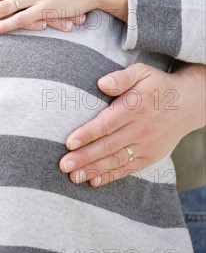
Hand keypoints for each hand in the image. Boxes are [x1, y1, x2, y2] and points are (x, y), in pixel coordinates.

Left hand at [59, 62, 205, 186]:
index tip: (69, 142)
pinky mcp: (149, 157)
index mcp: (136, 107)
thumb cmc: (158, 85)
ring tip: (73, 176)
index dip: (88, 134)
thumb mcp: (142, 72)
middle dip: (84, 157)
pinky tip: (93, 181)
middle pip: (108, 146)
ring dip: (93, 170)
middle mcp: (141, 129)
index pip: (108, 123)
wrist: (189, 104)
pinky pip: (128, 169)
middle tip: (63, 165)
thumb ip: (121, 78)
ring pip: (116, 161)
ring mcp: (146, 146)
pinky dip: (110, 176)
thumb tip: (102, 83)